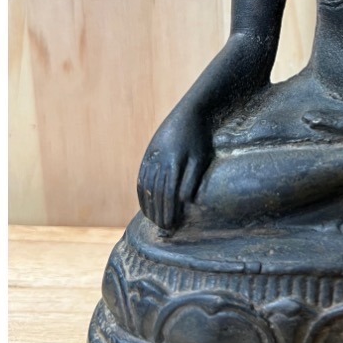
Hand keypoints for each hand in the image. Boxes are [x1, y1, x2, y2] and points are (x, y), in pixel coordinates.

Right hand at [137, 109, 212, 231]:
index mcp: (173, 163)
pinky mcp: (147, 154)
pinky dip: (141, 193)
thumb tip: (185, 202)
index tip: (171, 226)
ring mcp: (150, 157)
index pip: (168, 195)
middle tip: (163, 228)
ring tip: (153, 220)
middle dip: (159, 213)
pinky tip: (144, 204)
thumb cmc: (199, 138)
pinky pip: (141, 177)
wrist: (188, 113)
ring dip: (149, 206)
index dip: (169, 212)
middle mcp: (158, 161)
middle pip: (155, 194)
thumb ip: (192, 180)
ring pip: (146, 187)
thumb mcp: (201, 158)